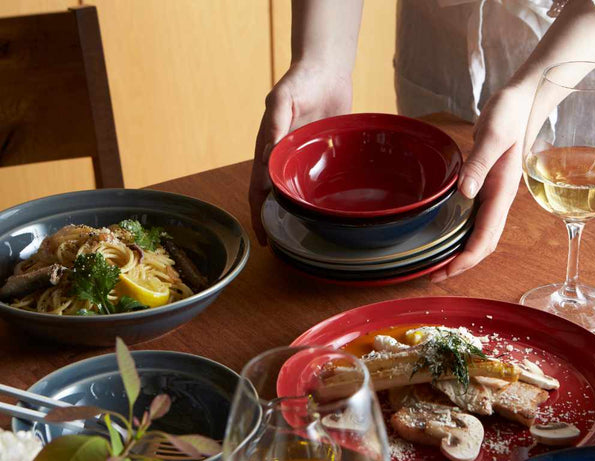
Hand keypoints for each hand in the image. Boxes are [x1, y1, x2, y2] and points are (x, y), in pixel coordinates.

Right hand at [249, 62, 351, 243]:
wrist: (327, 70)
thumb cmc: (300, 81)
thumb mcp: (283, 99)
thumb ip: (275, 125)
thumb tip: (264, 157)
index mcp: (268, 148)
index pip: (258, 188)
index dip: (258, 214)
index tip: (263, 237)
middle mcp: (283, 157)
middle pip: (276, 196)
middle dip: (275, 220)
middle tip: (283, 246)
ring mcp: (303, 157)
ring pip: (297, 191)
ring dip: (297, 212)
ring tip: (304, 236)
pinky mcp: (323, 154)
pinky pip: (318, 180)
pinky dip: (318, 197)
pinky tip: (325, 212)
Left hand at [430, 85, 534, 281]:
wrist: (523, 102)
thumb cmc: (509, 115)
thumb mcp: (493, 134)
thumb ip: (480, 162)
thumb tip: (465, 193)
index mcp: (502, 191)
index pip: (486, 235)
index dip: (467, 257)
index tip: (447, 270)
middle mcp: (499, 199)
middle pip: (483, 243)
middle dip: (461, 264)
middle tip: (434, 275)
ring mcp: (494, 195)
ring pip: (480, 234)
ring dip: (461, 252)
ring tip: (437, 263)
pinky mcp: (487, 188)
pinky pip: (475, 220)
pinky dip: (461, 235)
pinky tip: (446, 236)